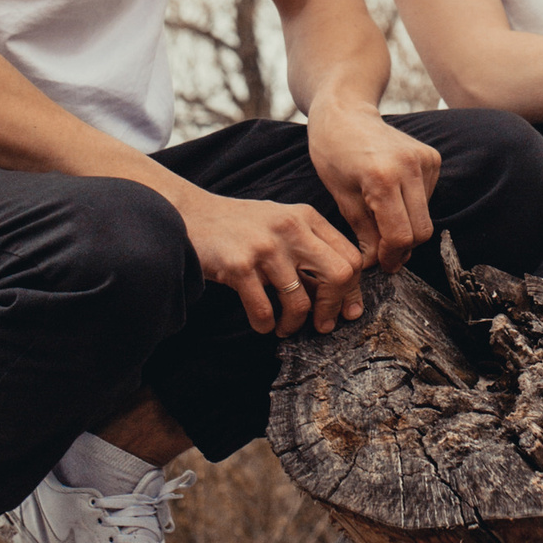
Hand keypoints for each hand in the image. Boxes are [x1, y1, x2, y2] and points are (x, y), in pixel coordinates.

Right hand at [176, 185, 367, 337]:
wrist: (189, 214)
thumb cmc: (239, 227)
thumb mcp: (282, 223)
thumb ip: (310, 248)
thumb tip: (342, 294)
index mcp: (307, 217)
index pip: (350, 257)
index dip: (353, 290)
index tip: (346, 310)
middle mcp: (291, 228)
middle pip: (339, 275)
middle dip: (333, 307)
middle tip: (322, 325)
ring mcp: (265, 247)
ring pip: (300, 301)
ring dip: (294, 324)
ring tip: (284, 328)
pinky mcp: (239, 265)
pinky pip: (265, 310)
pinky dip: (266, 325)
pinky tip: (263, 323)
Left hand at [308, 97, 443, 273]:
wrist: (345, 112)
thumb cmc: (333, 152)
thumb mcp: (341, 196)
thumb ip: (363, 232)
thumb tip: (377, 263)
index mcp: (382, 178)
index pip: (400, 235)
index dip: (390, 257)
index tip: (381, 265)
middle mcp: (410, 167)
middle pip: (420, 231)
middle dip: (402, 248)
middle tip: (384, 254)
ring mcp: (425, 160)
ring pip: (426, 217)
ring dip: (407, 228)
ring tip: (382, 222)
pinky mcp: (432, 158)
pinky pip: (428, 199)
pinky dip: (412, 208)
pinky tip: (391, 198)